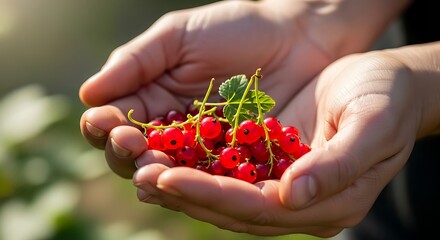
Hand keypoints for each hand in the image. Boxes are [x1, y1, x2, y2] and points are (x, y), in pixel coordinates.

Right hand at [79, 0, 335, 177]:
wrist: (297, 37)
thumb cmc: (236, 28)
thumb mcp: (179, 36)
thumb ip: (135, 61)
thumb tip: (88, 93)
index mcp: (151, 99)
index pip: (114, 122)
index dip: (105, 127)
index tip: (108, 124)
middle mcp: (172, 131)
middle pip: (137, 156)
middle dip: (128, 155)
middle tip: (132, 148)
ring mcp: (204, 152)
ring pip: (171, 174)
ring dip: (158, 176)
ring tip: (154, 173)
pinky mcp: (237, 166)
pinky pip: (213, 181)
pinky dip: (200, 186)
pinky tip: (192, 185)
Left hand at [133, 50, 420, 236]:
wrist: (389, 83)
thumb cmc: (387, 100)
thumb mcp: (372, 125)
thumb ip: (336, 164)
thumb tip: (292, 196)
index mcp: (325, 202)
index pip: (258, 207)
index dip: (212, 196)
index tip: (169, 180)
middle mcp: (297, 200)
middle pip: (231, 206)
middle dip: (184, 193)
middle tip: (140, 176)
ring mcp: (282, 183)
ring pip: (222, 192)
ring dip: (180, 182)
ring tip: (139, 167)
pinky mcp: (269, 161)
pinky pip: (225, 169)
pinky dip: (193, 165)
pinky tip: (164, 155)